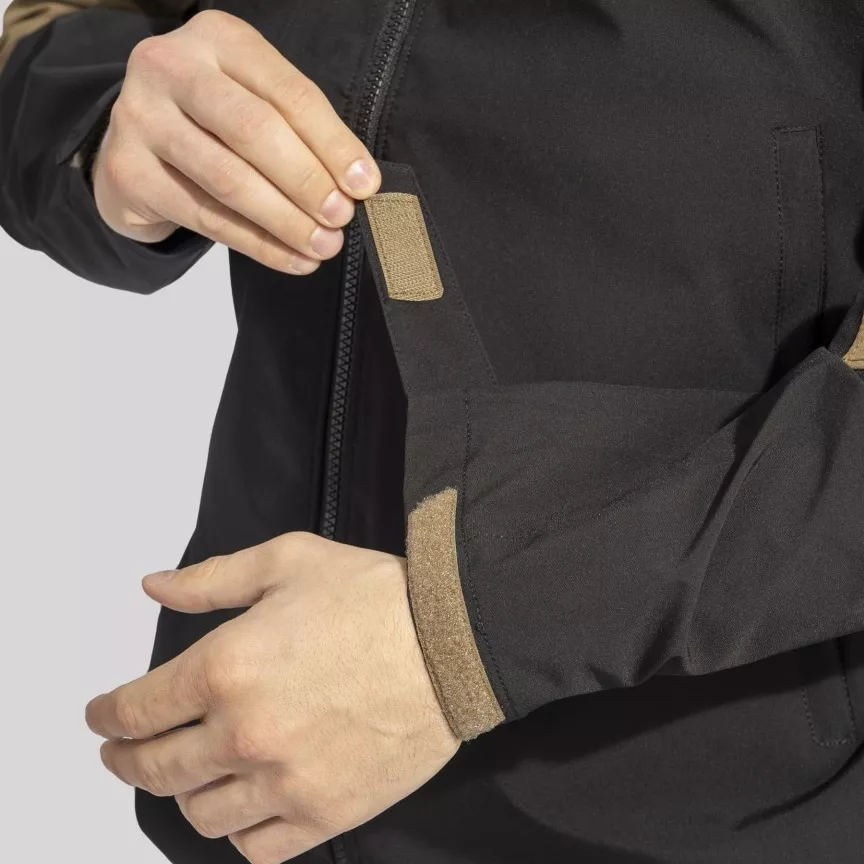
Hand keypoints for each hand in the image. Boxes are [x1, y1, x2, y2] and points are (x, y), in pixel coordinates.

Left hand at [85, 533, 458, 862]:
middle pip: (154, 770)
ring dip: (182, 794)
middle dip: (125, 760)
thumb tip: (153, 587)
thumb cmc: (373, 598)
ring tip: (188, 775)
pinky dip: (238, 832)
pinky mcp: (324, 813)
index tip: (100, 719)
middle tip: (122, 751)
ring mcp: (283, 782)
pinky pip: (257, 847)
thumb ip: (211, 579)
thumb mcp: (287, 560)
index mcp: (225, 668)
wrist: (450, 642)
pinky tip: (242, 808)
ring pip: (200, 814)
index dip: (105, 718)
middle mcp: (243, 734)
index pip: (135, 711)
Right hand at [92, 10, 380, 274]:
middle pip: (254, 130)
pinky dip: (257, 244)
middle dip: (306, 180)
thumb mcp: (255, 102)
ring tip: (322, 246)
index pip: (289, 93)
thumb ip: (299, 131)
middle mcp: (171, 67)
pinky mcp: (128, 170)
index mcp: (218, 39)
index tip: (364, 185)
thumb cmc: (212, 123)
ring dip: (285, 221)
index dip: (333, 143)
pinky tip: (292, 260)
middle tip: (341, 218)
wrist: (135, 145)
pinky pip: (206, 217)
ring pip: (228, 179)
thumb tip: (355, 184)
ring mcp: (140, 117)